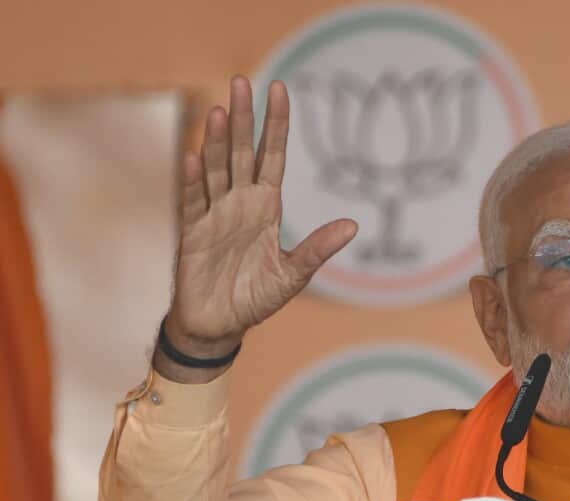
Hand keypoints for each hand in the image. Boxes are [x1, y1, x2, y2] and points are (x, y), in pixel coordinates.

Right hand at [156, 76, 357, 381]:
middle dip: (243, 118)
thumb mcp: (294, 275)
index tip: (279, 88)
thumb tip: (354, 225)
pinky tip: (195, 155)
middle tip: (242, 81)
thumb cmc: (256, 297)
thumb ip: (318, 249)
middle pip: (241, 152)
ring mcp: (214, 214)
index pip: (272, 156)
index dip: (275, 124)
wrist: (220, 326)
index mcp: (266, 206)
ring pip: (216, 168)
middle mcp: (240, 202)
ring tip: (219, 109)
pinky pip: (192, 201)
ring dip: (216, 140)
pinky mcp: (192, 233)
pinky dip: (193, 179)